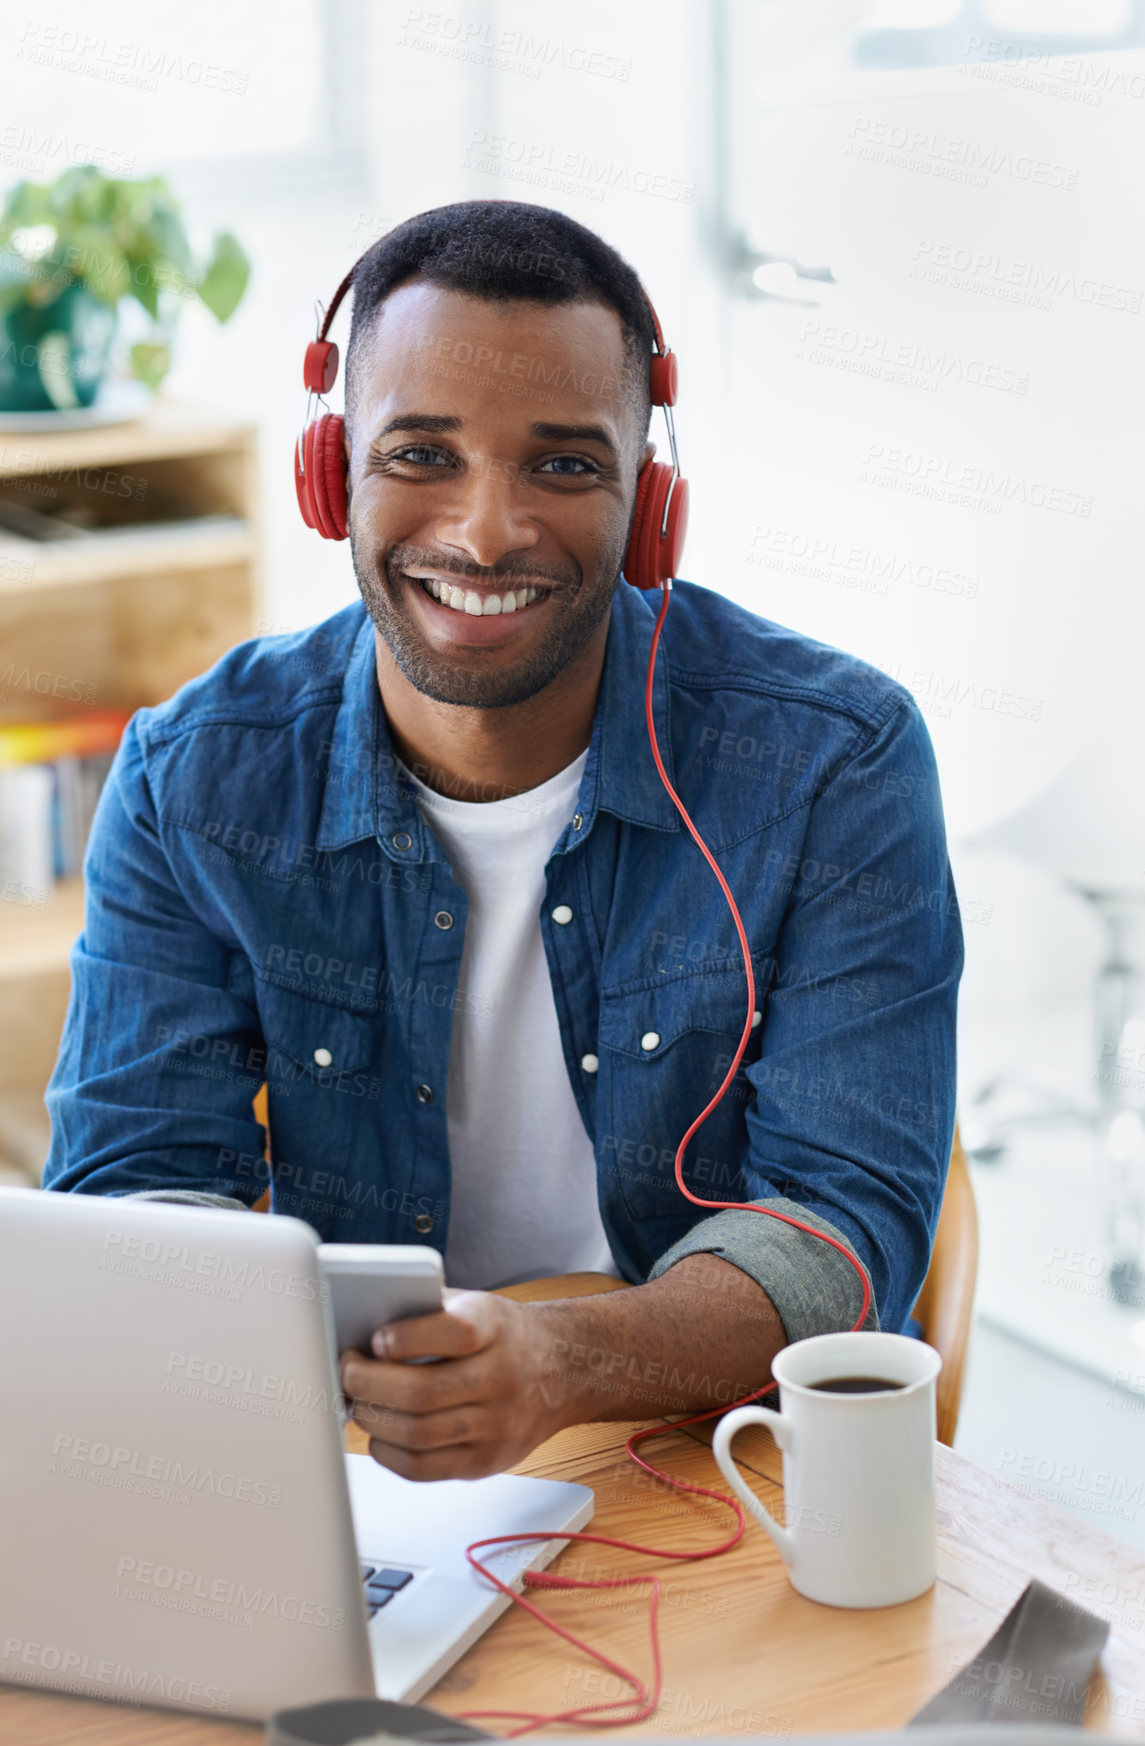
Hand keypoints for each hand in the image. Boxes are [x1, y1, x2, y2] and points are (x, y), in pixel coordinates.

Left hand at [339, 1288, 565, 1479]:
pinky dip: (388, 1452)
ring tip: (358, 1402)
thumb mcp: (473, 1306)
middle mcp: (502, 1376)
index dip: (405, 1338)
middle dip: (368, 1383)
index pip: (452, 1333)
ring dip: (372, 1418)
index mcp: (495, 1327)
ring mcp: (497, 1425)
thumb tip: (361, 1328)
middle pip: (422, 1392)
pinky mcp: (486, 1461)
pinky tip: (380, 1433)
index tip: (376, 1338)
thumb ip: (426, 1312)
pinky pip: (423, 1468)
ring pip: (417, 1433)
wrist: (560, 1370)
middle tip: (348, 1372)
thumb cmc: (501, 1335)